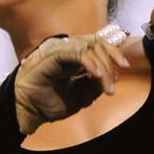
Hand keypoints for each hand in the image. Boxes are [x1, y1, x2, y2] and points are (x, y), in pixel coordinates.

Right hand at [14, 29, 129, 134]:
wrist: (28, 112)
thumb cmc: (49, 102)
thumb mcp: (81, 96)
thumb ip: (95, 84)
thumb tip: (114, 75)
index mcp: (73, 55)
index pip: (97, 44)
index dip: (113, 52)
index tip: (124, 67)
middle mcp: (66, 48)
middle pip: (96, 42)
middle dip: (111, 60)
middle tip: (112, 85)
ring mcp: (58, 49)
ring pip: (88, 46)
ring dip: (102, 66)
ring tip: (105, 85)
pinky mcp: (51, 54)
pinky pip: (75, 52)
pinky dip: (89, 62)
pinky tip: (96, 74)